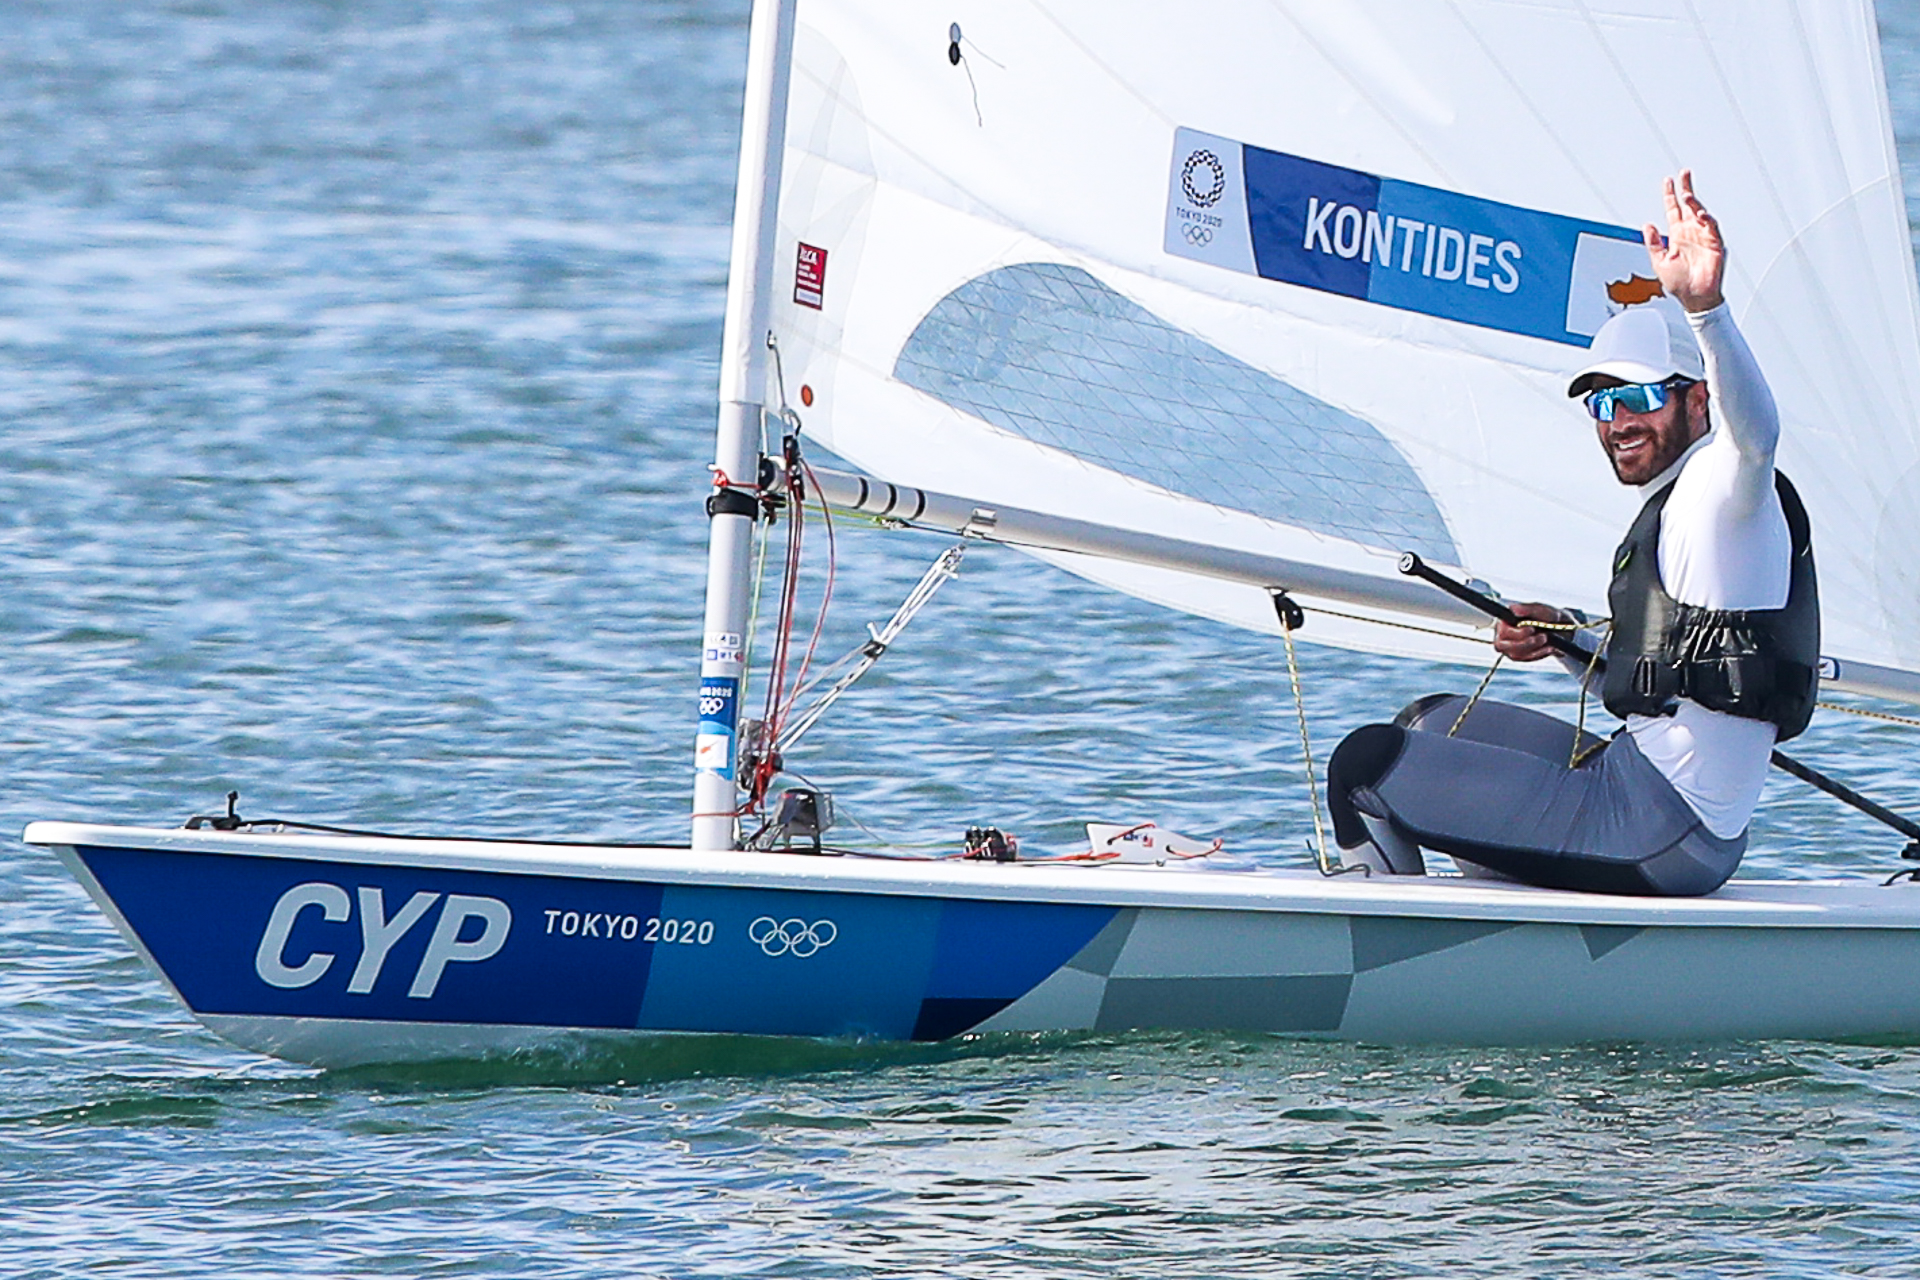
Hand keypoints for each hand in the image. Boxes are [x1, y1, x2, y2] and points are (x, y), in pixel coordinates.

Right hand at [1493, 602, 1570, 662]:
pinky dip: (1538, 654)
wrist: (1559, 628)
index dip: (1515, 633)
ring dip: (1533, 649)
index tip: (1532, 629)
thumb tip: (1514, 609)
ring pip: (1514, 654)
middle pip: (1503, 645)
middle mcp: (1503, 634)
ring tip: (1547, 641)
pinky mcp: (1517, 655)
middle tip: (1543, 637)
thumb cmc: (1547, 616)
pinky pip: (1524, 659)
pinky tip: (1548, 648)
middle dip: (1524, 644)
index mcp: (1504, 620)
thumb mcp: (1541, 609)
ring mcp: (1508, 646)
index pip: (1502, 630)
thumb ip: (1528, 609)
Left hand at [1642, 169, 1724, 313]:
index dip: (1670, 195)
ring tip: (1687, 194)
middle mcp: (1690, 233)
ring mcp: (1703, 237)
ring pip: (1700, 213)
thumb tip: (1647, 225)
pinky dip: (1707, 220)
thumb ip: (1653, 243)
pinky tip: (1700, 215)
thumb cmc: (1679, 284)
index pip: (1673, 210)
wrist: (1694, 298)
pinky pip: (1712, 228)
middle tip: (1684, 173)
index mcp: (1677, 236)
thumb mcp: (1659, 262)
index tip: (1668, 181)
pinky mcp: (1714, 244)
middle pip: (1689, 205)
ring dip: (1694, 203)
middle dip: (1686, 189)